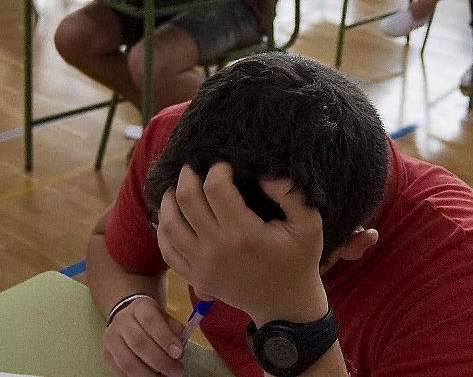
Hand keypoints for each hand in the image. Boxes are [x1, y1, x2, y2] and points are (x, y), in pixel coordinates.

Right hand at [103, 297, 184, 376]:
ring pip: (127, 361)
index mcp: (140, 307)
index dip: (165, 338)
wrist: (127, 319)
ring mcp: (111, 339)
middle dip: (160, 361)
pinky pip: (120, 372)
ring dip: (148, 375)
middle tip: (177, 372)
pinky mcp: (107, 355)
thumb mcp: (165, 318)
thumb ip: (174, 330)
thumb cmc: (151, 321)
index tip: (179, 353)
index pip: (151, 321)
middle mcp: (122, 321)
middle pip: (139, 343)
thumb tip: (180, 348)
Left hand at [156, 163, 328, 326]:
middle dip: (187, 175)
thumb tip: (263, 175)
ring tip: (178, 188)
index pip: (216, 188)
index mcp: (244, 233)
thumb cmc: (298, 261)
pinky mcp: (195, 277)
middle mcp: (217, 248)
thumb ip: (291, 195)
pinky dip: (163, 229)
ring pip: (170, 223)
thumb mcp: (309, 225)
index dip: (217, 169)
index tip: (225, 165)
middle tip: (194, 166)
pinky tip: (171, 216)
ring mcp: (202, 265)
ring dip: (169, 200)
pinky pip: (167, 250)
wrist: (286, 307)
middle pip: (187, 200)